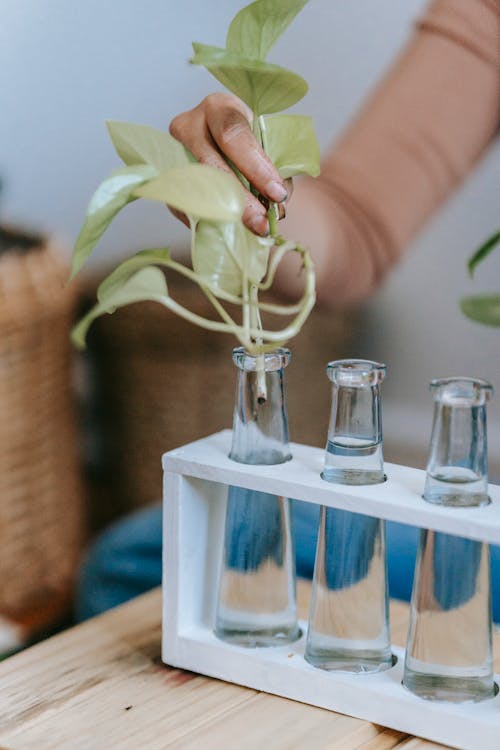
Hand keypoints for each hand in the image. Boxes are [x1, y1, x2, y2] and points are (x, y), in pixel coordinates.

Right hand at [169, 92, 289, 235]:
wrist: (219, 139)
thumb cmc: (247, 140)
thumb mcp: (265, 143)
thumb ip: (273, 171)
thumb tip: (275, 209)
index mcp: (219, 108)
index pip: (234, 135)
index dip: (256, 168)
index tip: (277, 195)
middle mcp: (190, 126)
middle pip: (211, 165)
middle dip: (241, 199)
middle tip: (262, 223)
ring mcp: (173, 152)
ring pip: (196, 187)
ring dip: (225, 214)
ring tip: (250, 229)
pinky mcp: (167, 178)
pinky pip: (184, 204)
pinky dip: (209, 219)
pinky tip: (229, 229)